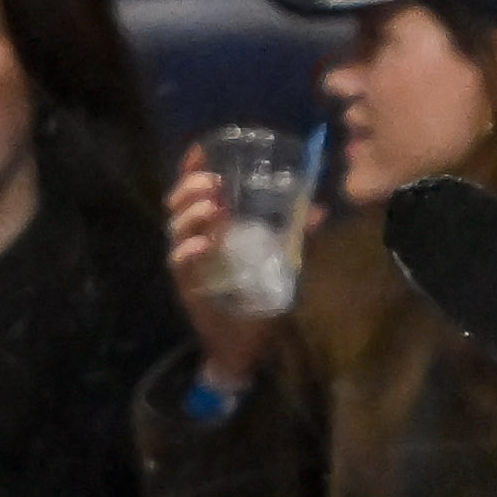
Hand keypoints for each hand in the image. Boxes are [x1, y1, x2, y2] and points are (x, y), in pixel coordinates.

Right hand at [166, 164, 284, 389]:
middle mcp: (196, 241)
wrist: (245, 346)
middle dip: (191, 188)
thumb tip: (319, 209)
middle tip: (213, 183)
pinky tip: (204, 244)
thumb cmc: (258, 301)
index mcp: (213, 229)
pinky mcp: (188, 287)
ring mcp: (189, 264)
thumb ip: (298, 237)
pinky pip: (181, 265)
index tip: (202, 150)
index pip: (196, 192)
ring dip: (192, 214)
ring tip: (213, 208)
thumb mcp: (283, 264)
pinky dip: (190, 252)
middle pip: (179, 204)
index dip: (194, 168)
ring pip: (177, 230)